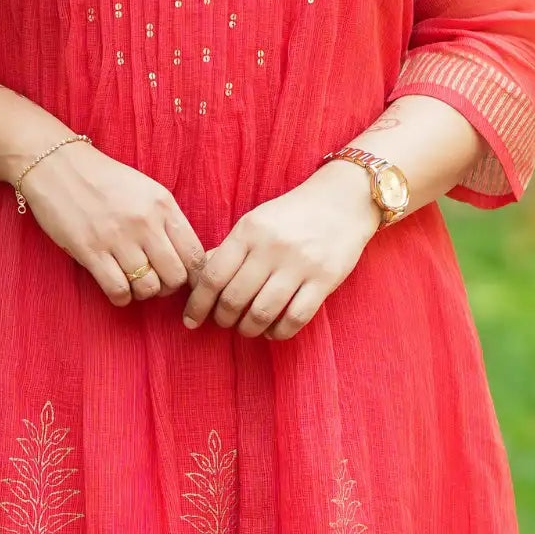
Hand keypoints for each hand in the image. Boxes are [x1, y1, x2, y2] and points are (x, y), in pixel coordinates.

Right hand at [17, 139, 206, 309]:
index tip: (183, 279)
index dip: (194, 276)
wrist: (57, 166)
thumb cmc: (104, 179)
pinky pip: (118, 291)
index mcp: (163, 205)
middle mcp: (144, 222)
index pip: (196, 255)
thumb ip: (166, 220)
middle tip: (156, 281)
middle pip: (176, 277)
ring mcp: (117, 238)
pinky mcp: (90, 251)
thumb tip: (183, 258)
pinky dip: (121, 297)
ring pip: (148, 288)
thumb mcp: (146, 189)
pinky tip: (117, 288)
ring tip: (134, 283)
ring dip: (143, 293)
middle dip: (168, 287)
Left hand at [183, 164, 376, 338]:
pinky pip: (295, 318)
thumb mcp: (255, 221)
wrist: (343, 201)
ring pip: (262, 313)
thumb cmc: (292, 215)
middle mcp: (272, 248)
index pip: (213, 276)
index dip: (197, 304)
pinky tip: (273, 330)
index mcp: (249, 231)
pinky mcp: (324, 280)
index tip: (190, 320)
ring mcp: (300, 265)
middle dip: (223, 319)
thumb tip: (200, 281)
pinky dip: (279, 332)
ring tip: (246, 328)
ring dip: (248, 329)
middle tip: (223, 322)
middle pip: (234, 299)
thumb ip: (229, 249)